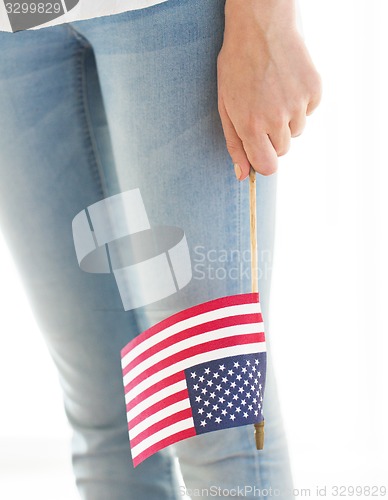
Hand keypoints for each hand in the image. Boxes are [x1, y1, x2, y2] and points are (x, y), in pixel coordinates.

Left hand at [217, 0, 321, 178]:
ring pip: (296, 131)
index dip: (264, 161)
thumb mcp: (226, 106)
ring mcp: (298, 104)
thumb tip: (243, 175)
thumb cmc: (236, 66)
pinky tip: (287, 83)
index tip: (261, 151)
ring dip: (286, 120)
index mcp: (251, 126)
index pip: (268, 167)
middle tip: (262, 111)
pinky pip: (309, 111)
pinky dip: (300, 103)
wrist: (260, 26)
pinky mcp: (314, 90)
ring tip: (273, 93)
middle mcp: (276, 119)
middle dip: (271, 138)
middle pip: (282, 150)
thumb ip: (235, 144)